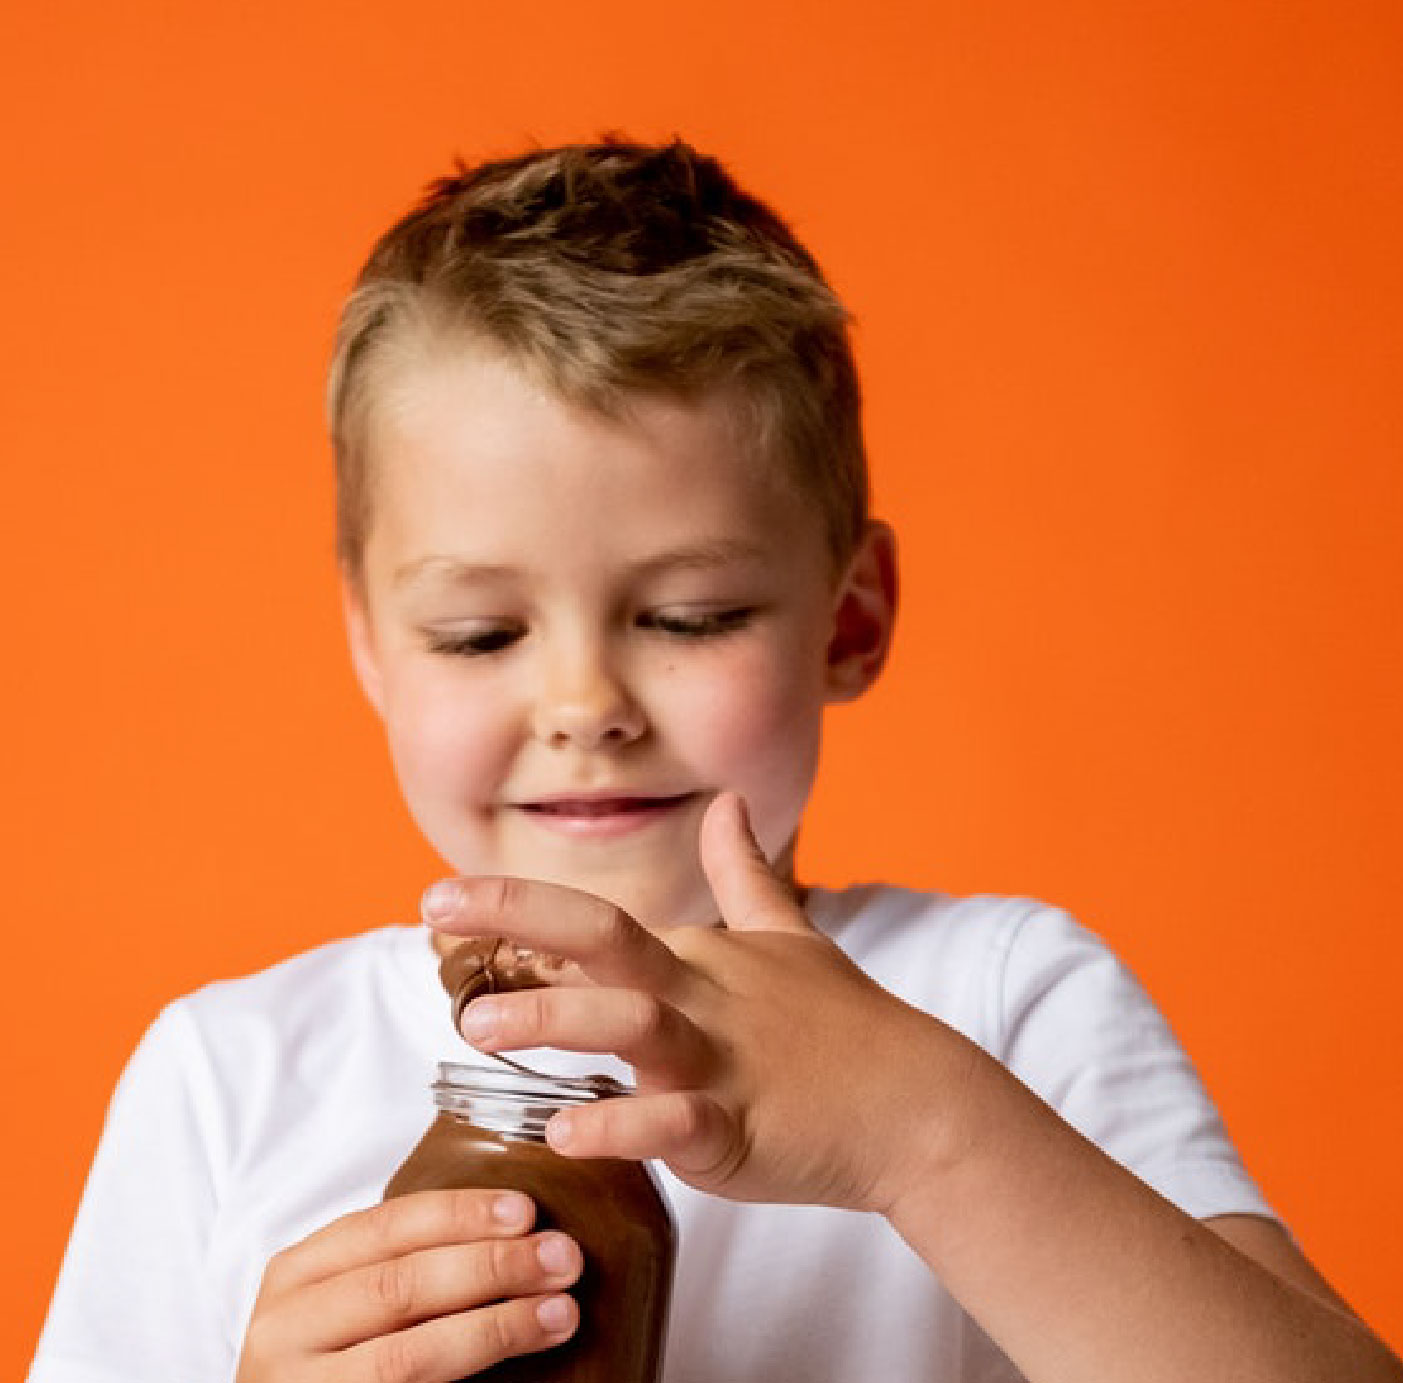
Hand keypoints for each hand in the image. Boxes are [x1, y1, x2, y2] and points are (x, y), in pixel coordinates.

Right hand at [235, 1189, 581, 1381]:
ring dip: (497, 1327)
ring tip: (560, 1312)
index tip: (527, 1209)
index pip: (387, 1226)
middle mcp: (285, 1329)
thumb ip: (408, 1262)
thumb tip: (520, 1227)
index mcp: (296, 1274)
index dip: (460, 1214)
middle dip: (492, 1266)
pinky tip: (520, 1357)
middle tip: (561, 1256)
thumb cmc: (338, 1354)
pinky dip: (474, 1374)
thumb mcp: (350, 1295)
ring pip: (409, 1354)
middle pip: (401, 1285)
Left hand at [423, 792, 975, 1214]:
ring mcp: (720, 1062)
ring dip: (558, 1018)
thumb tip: (728, 802)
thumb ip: (744, 873)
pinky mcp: (741, 1130)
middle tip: (434, 908)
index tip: (440, 897)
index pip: (592, 921)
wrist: (917, 1101)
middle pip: (605, 939)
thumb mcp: (789, 933)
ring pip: (634, 1024)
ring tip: (480, 1028)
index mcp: (696, 957)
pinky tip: (567, 1129)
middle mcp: (699, 997)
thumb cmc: (842, 1021)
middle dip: (520, 915)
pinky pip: (676, 1124)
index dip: (514, 904)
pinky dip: (624, 1124)